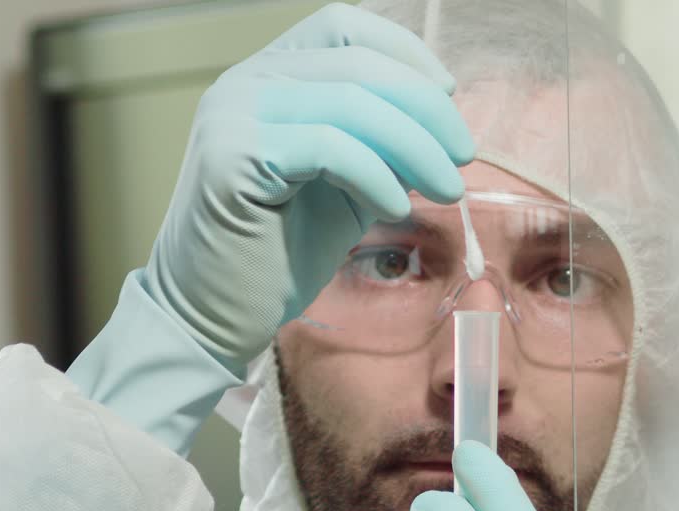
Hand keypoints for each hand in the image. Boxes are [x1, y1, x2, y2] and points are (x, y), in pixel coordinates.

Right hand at [143, 2, 473, 372]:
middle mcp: (244, 81)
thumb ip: (382, 145)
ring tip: (447, 188)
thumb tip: (441, 123)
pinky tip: (395, 207)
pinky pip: (329, 147)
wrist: (215, 313)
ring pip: (350, 102)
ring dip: (415, 146)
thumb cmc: (280, 252)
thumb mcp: (347, 185)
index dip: (404, 53)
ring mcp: (233, 114)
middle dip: (425, 108)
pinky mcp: (232, 156)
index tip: (447, 95)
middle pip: (357, 64)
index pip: (344, 26)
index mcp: (269, 76)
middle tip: (463, 155)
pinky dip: (376, 174)